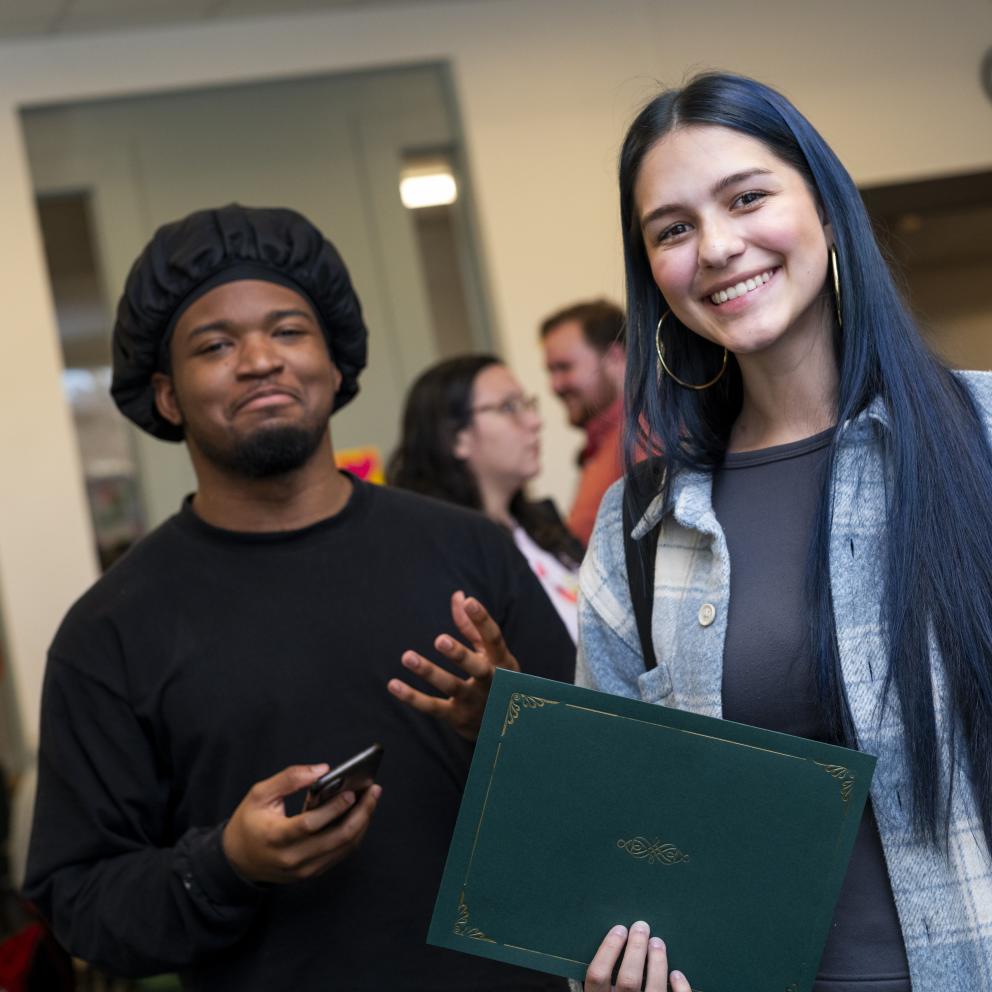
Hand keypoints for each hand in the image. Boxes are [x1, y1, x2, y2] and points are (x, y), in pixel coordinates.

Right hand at [222, 764, 380, 883]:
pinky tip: (361, 814)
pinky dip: (354, 834)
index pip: (310, 824)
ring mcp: (304, 869)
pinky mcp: (312, 872)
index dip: (333, 808)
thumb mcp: (260, 794)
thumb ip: (289, 779)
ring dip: (362, 823)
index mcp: (275, 837)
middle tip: (374, 791)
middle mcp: (292, 858)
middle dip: (361, 813)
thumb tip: (322, 770)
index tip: (351, 792)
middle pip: (336, 839)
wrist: (238, 861)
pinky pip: (340, 854)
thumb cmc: (249, 822)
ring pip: (344, 848)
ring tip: (371, 799)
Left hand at [387, 590, 519, 740]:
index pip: (493, 638)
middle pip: (478, 668)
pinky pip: (432, 707)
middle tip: (440, 640)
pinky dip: (412, 697)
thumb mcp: (489, 653)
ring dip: (429, 672)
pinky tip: (394, 685)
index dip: (482, 620)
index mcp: (501, 661)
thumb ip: (472, 626)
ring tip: (407, 657)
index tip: (470, 602)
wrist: (507, 727)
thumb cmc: (495, 678)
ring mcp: (474, 702)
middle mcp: (491, 682)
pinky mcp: (457, 718)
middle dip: (460, 655)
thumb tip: (459, 595)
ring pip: (452, 687)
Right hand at [585, 921, 691, 991]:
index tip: (620, 928)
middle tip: (642, 927)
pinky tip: (677, 974)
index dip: (608, 949)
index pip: (597, 975)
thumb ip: (602, 987)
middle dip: (636, 949)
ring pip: (654, 990)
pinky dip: (679, 989)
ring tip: (658, 942)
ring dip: (657, 962)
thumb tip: (612, 944)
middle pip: (627, 980)